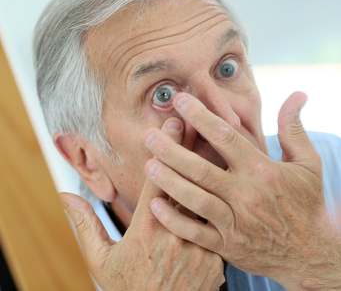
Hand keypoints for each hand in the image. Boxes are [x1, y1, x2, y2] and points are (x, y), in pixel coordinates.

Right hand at [61, 119, 224, 290]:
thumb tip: (66, 195)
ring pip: (211, 204)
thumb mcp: (101, 261)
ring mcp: (200, 249)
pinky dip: (223, 212)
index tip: (174, 122)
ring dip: (213, 176)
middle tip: (201, 121)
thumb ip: (86, 226)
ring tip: (219, 152)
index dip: (167, 148)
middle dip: (194, 150)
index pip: (159, 180)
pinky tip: (231, 196)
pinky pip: (222, 230)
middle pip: (190, 184)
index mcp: (147, 231)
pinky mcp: (217, 262)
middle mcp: (177, 236)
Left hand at [143, 92, 340, 290]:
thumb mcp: (308, 163)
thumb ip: (294, 129)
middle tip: (149, 134)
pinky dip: (174, 221)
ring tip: (148, 165)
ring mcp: (236, 222)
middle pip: (201, 168)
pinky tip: (155, 206)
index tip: (179, 100)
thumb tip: (298, 94)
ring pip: (195, 199)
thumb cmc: (307, 202)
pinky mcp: (228, 246)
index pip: (225, 137)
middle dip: (172, 150)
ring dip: (168, 182)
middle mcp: (247, 194)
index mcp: (262, 170)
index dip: (200, 116)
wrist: (310, 252)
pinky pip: (195, 233)